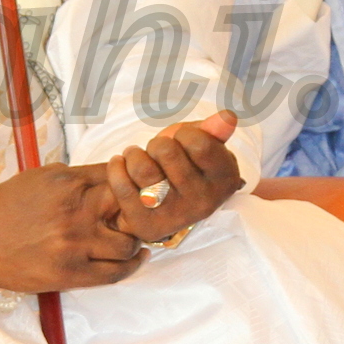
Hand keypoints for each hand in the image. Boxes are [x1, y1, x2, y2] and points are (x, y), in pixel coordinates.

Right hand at [0, 165, 143, 292]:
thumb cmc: (9, 206)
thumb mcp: (42, 177)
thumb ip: (78, 177)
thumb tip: (114, 175)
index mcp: (69, 182)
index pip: (119, 175)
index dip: (133, 181)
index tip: (138, 187)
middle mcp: (75, 210)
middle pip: (131, 206)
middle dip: (139, 208)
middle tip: (141, 213)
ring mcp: (74, 243)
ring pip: (129, 241)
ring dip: (135, 239)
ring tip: (131, 237)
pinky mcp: (71, 273)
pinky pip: (116, 271)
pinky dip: (132, 265)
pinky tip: (137, 258)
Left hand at [104, 110, 243, 242]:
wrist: (163, 205)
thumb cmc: (184, 165)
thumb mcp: (202, 144)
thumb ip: (214, 130)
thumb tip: (227, 117)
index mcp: (223, 180)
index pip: (198, 142)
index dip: (184, 134)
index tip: (182, 142)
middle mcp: (203, 202)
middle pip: (166, 151)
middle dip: (157, 144)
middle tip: (158, 154)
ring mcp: (174, 217)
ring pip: (142, 167)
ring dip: (134, 155)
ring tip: (139, 159)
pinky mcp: (146, 225)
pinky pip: (122, 186)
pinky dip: (116, 167)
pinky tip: (122, 165)